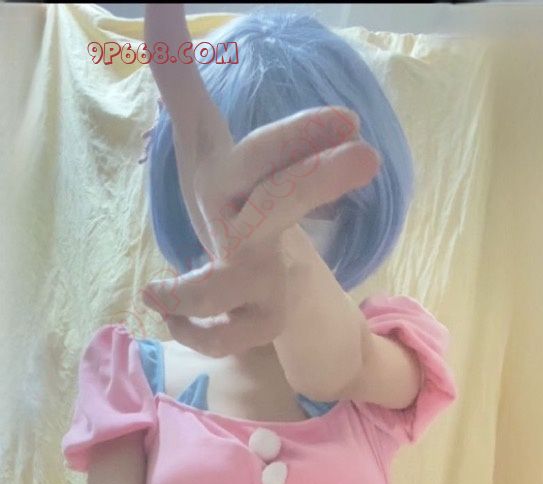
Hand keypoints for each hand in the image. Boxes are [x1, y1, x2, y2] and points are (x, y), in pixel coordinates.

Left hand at [141, 4, 380, 356]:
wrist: (271, 285)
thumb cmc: (234, 200)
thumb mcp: (201, 137)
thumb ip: (179, 70)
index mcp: (247, 177)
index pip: (274, 150)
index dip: (305, 136)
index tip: (351, 123)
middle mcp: (263, 224)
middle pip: (286, 200)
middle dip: (318, 180)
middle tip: (366, 156)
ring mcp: (268, 277)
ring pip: (239, 282)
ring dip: (197, 290)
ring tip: (156, 291)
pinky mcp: (261, 322)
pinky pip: (226, 335)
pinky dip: (191, 328)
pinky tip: (161, 312)